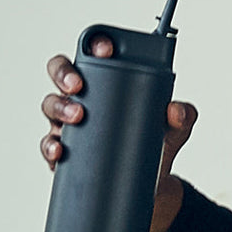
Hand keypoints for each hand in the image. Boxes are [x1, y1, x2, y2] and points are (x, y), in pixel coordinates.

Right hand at [39, 36, 198, 231]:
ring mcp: (71, 125)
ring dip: (59, 108)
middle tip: (78, 85)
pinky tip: (59, 151)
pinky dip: (50, 147)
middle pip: (60, 75)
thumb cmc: (157, 145)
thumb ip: (182, 116)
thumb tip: (177, 111)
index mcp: (108, 83)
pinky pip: (49, 146)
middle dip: (64, 75)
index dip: (93, 45)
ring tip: (77, 116)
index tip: (105, 50)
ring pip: (51, 107)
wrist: (152, 185)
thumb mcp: (175, 130)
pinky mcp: (67, 154)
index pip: (94, 55)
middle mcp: (84, 99)